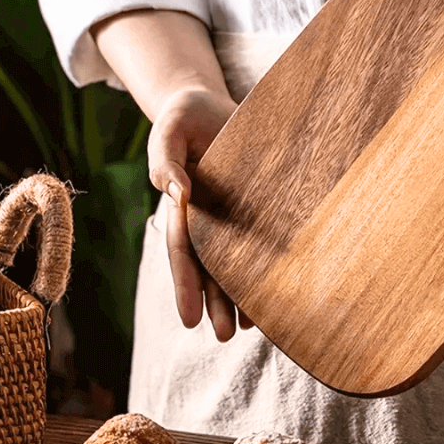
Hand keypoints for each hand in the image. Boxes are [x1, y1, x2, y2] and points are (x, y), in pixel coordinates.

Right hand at [148, 88, 253, 338]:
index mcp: (181, 206)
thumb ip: (165, 162)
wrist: (213, 106)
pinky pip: (263, 237)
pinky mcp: (259, 203)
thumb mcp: (168, 130)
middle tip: (226, 336)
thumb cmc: (186, 117)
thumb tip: (178, 194)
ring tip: (252, 327)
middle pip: (209, 266)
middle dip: (216, 303)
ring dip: (240, 294)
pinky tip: (278, 286)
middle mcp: (206, 217)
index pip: (182, 251)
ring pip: (234, 260)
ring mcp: (232, 213)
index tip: (191, 321)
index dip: (186, 285)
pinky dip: (266, 262)